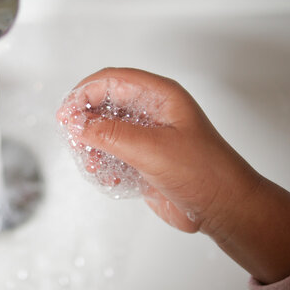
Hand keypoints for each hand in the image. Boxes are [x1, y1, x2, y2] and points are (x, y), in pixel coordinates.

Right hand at [58, 68, 289, 282]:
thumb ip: (111, 134)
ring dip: (93, 146)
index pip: (113, 81)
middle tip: (73, 138)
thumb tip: (78, 124)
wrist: (222, 208)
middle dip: (86, 121)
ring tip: (92, 162)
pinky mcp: (144, 159)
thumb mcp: (152, 149)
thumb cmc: (203, 172)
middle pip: (106, 105)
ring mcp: (147, 137)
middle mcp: (152, 112)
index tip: (67, 114)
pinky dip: (105, 163)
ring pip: (107, 131)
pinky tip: (109, 176)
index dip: (85, 93)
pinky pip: (114, 154)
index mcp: (160, 97)